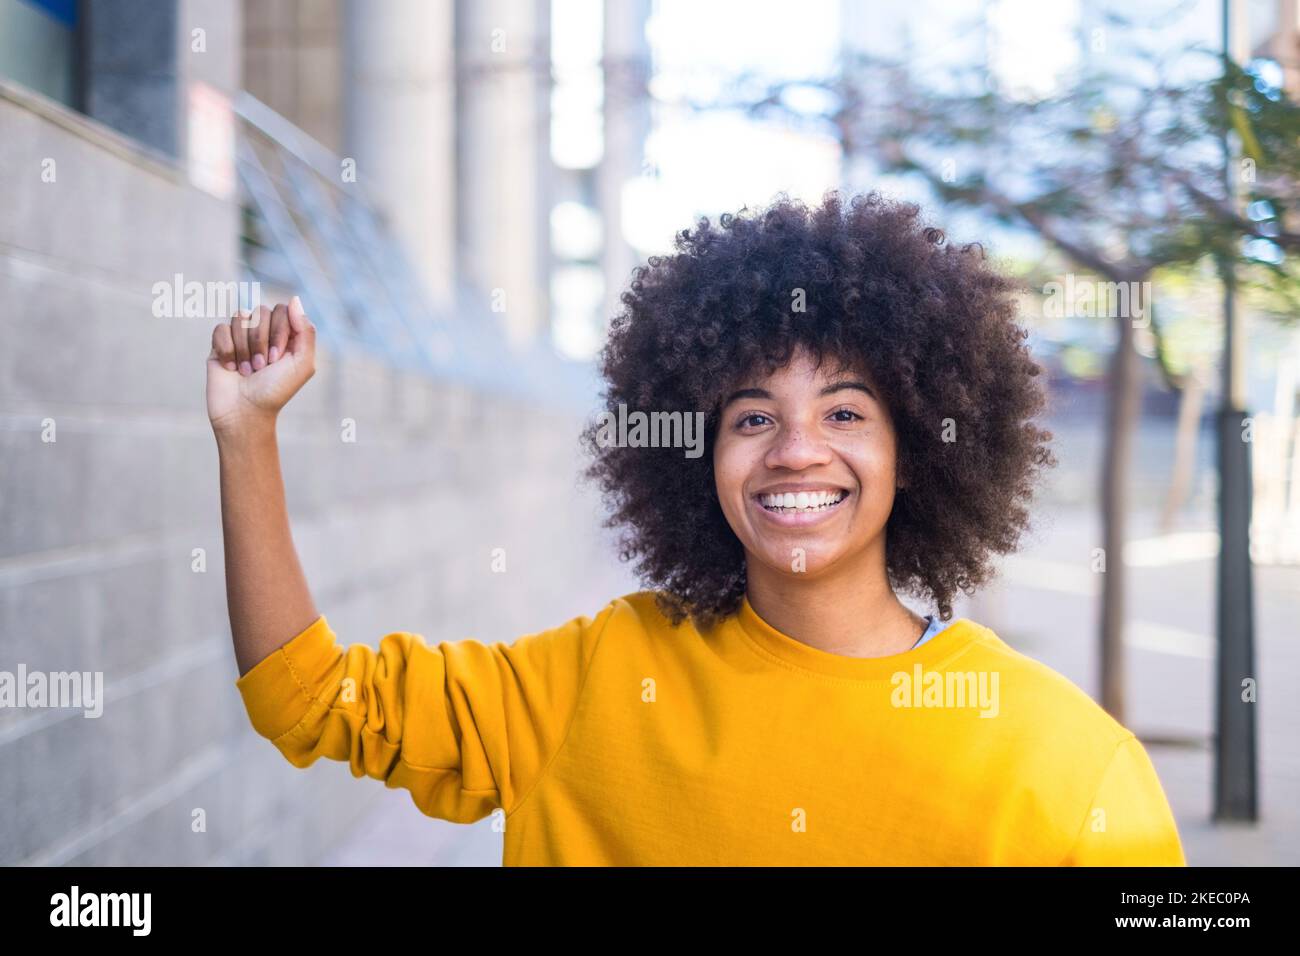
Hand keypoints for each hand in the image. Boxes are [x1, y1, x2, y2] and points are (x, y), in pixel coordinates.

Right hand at [207, 296, 315, 434]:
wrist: (245, 413)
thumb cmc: (276, 391)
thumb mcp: (302, 364)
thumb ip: (306, 331)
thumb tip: (294, 299)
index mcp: (286, 335)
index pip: (282, 310)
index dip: (279, 331)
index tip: (278, 357)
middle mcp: (264, 332)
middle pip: (260, 312)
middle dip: (260, 341)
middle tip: (262, 367)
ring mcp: (241, 336)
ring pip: (239, 318)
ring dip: (244, 349)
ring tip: (247, 371)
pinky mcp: (220, 344)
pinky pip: (220, 328)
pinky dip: (227, 350)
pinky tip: (231, 368)